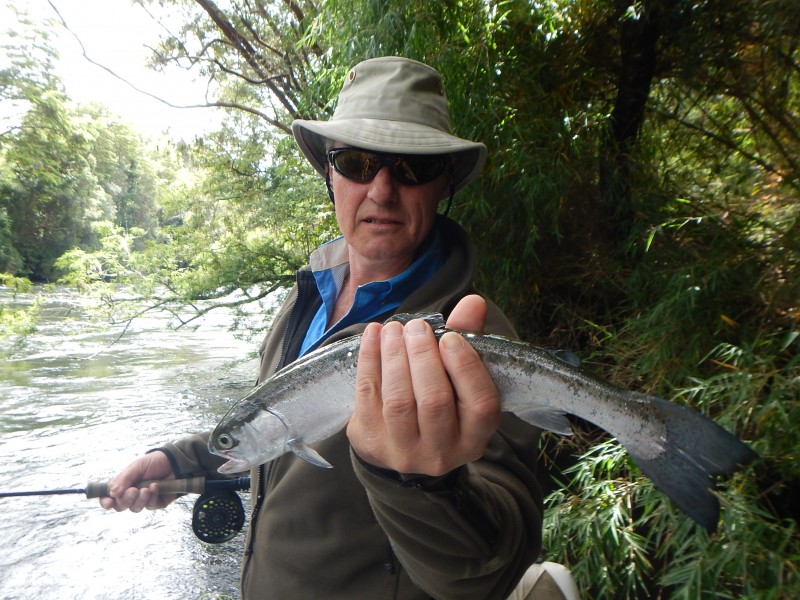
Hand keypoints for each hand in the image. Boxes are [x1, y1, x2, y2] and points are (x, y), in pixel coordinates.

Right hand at [99, 451, 176, 511]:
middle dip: (126, 500)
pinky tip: (156, 486)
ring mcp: (143, 500)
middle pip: (121, 506)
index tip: (108, 502)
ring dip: (140, 499)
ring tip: (147, 488)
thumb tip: (112, 493)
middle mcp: (131, 494)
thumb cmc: (153, 462)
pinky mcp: (156, 503)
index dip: (106, 502)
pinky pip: (150, 506)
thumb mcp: (137, 466)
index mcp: (123, 485)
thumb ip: (124, 478)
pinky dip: (152, 497)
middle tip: (134, 490)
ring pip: (135, 509)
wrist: (174, 462)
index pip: (109, 497)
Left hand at [347, 295, 500, 474]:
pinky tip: (374, 335)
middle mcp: (442, 454)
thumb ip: (468, 340)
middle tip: (417, 327)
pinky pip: (368, 395)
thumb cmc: (440, 399)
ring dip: (394, 357)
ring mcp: (404, 452)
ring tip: (394, 329)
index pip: (480, 404)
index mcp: (474, 438)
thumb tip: (473, 302)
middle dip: (423, 356)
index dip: (465, 367)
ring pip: (399, 401)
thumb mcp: (459, 378)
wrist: (400, 442)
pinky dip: (369, 360)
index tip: (449, 337)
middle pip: (434, 401)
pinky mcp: (371, 441)